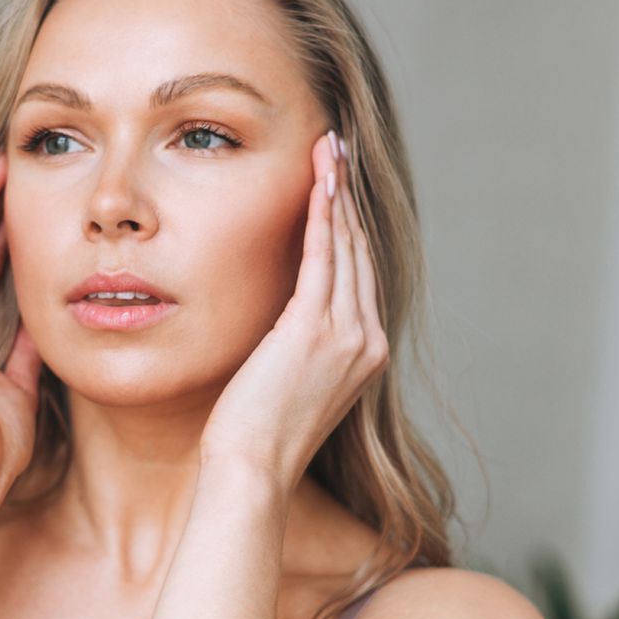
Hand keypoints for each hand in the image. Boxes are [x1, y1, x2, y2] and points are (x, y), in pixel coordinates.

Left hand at [199, 131, 388, 494]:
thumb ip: (295, 346)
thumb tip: (278, 322)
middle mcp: (367, 341)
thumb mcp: (286, 382)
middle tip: (337, 149)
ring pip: (347, 246)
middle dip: (349, 196)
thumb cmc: (254, 435)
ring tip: (329, 150)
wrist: (251, 468)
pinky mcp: (316, 330)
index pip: (359, 274)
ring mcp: (348, 335)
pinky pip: (324, 258)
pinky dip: (323, 216)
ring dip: (338, 193)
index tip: (338, 184)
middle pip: (360, 251)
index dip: (350, 225)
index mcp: (365, 354)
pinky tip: (319, 183)